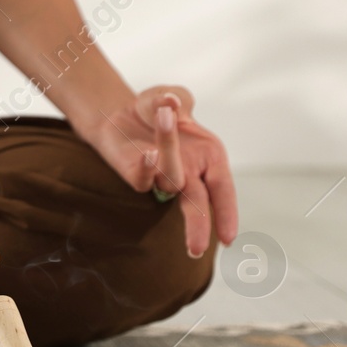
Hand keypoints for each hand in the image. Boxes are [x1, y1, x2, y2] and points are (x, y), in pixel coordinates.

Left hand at [79, 85, 238, 259]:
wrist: (118, 111)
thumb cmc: (153, 110)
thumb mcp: (171, 96)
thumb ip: (177, 98)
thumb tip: (172, 104)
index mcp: (209, 159)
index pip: (224, 190)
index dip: (227, 213)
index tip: (229, 238)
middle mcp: (189, 173)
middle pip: (198, 205)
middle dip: (200, 226)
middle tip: (196, 250)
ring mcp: (162, 177)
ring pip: (171, 180)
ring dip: (170, 149)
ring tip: (165, 115)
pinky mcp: (135, 175)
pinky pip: (143, 179)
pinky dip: (147, 167)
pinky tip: (148, 154)